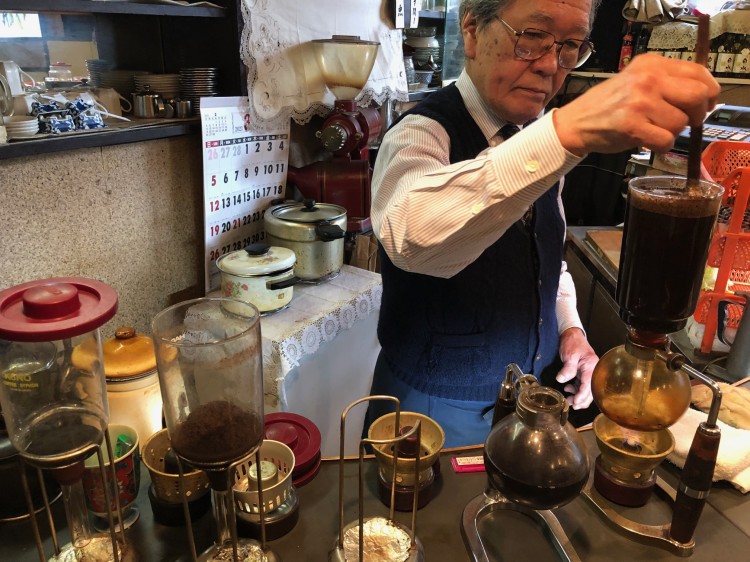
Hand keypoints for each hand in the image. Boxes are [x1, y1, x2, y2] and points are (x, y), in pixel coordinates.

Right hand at [553, 53, 720, 155]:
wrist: (576, 122)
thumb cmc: (607, 105)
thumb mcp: (637, 80)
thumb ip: (666, 81)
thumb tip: (702, 96)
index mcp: (651, 64)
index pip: (699, 72)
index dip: (708, 92)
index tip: (704, 104)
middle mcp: (647, 79)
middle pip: (698, 96)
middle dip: (698, 114)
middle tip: (686, 121)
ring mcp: (639, 102)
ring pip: (681, 123)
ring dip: (672, 132)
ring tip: (653, 130)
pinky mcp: (632, 126)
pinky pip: (666, 141)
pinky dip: (661, 146)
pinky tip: (648, 142)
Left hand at [556, 327, 597, 409]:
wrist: (572, 335)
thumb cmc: (572, 343)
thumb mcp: (569, 355)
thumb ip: (567, 368)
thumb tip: (562, 380)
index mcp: (591, 367)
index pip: (588, 386)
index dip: (582, 396)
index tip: (575, 403)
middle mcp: (593, 371)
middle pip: (590, 391)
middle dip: (581, 400)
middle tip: (571, 405)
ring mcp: (589, 372)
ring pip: (586, 390)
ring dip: (578, 396)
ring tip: (568, 399)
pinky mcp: (584, 373)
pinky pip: (582, 385)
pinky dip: (576, 390)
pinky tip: (568, 389)